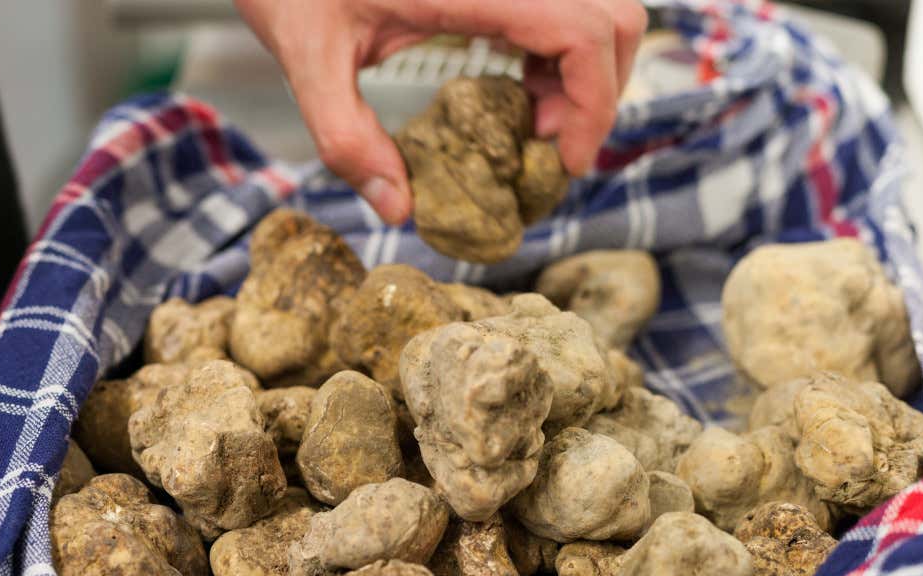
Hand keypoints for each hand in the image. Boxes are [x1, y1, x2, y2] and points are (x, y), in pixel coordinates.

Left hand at [234, 0, 646, 224]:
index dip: (593, 102)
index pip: (581, 31)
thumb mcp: (308, 61)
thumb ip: (347, 139)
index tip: (563, 161)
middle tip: (539, 141)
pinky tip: (516, 81)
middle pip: (614, 17)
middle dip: (597, 91)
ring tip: (527, 118)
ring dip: (582, 71)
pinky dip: (560, 49)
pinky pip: (564, 4)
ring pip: (599, 8)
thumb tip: (399, 208)